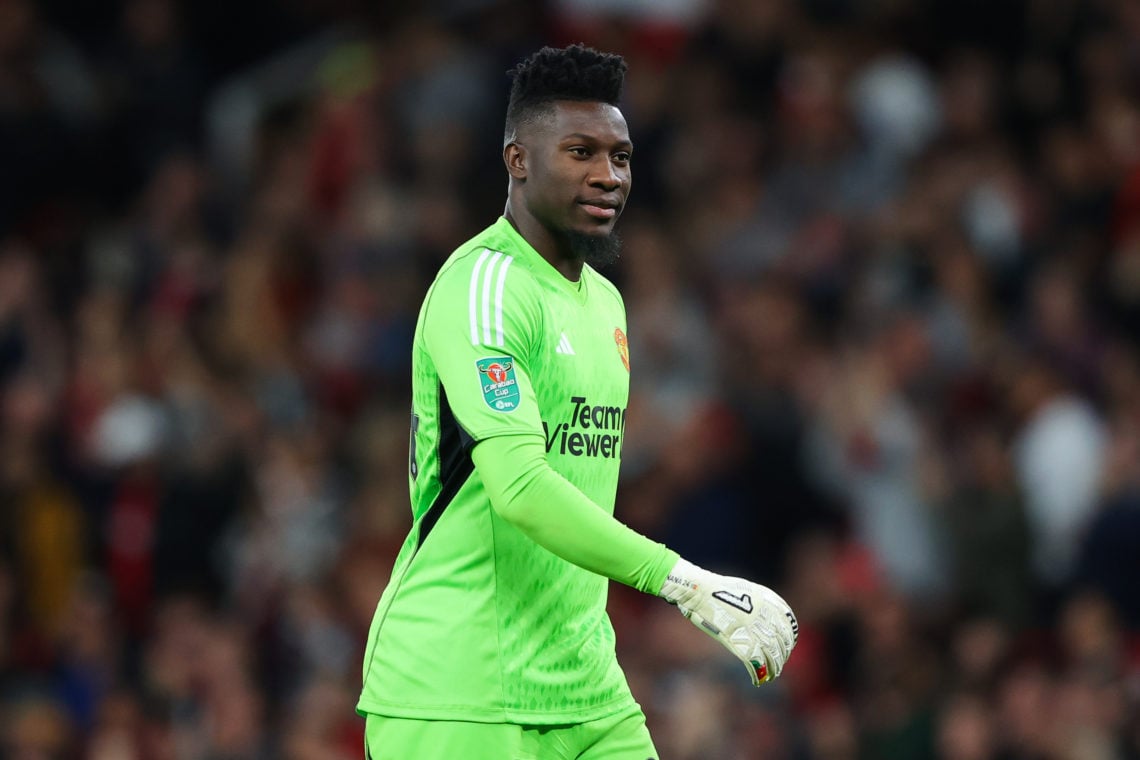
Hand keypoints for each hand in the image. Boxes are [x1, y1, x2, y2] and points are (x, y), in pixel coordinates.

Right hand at [659, 558, 797, 684]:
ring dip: (774, 668)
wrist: (700, 590)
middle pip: (781, 642)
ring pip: (771, 655)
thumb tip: (765, 618)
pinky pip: (755, 662)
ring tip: (772, 675)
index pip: (788, 625)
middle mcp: (763, 616)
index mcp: (767, 602)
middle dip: (782, 656)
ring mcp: (751, 629)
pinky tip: (758, 680)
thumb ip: (759, 603)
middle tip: (779, 665)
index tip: (787, 648)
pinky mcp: (739, 640)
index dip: (789, 640)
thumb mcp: (745, 589)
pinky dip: (758, 674)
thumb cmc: (716, 589)